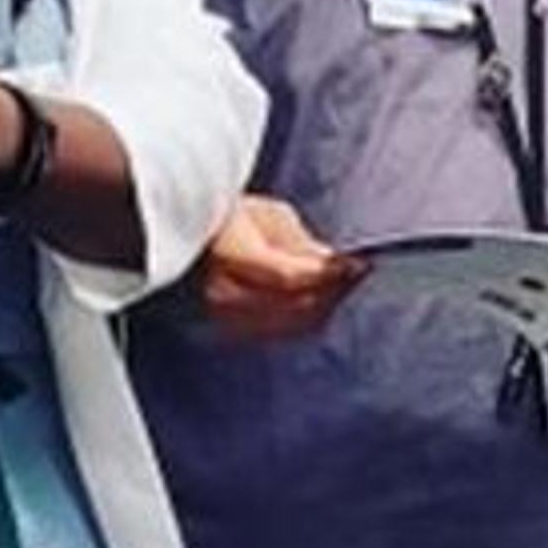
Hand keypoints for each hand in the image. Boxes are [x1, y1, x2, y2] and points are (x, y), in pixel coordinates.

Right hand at [193, 194, 366, 342]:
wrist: (190, 242)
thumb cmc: (230, 218)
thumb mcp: (268, 215)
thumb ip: (300, 243)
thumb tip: (332, 264)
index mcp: (229, 255)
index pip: (288, 277)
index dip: (328, 274)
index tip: (357, 263)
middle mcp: (222, 293)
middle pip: (294, 306)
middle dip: (332, 291)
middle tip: (356, 273)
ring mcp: (223, 318)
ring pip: (290, 325)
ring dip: (322, 307)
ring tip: (341, 285)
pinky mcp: (230, 330)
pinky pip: (279, 332)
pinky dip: (305, 319)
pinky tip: (319, 301)